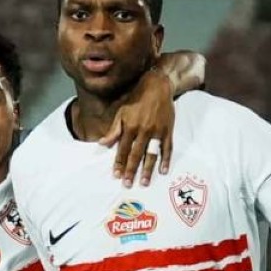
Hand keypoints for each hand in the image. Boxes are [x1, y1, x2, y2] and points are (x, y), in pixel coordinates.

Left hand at [100, 69, 173, 187]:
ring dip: (147, 169)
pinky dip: (165, 160)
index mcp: (130, 127)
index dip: (119, 163)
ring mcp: (157, 131)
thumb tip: (102, 143)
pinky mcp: (168, 130)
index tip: (116, 175)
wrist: (157, 86)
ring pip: (151, 154)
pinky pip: (167, 148)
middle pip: (136, 154)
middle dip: (131, 170)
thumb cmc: (136, 98)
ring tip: (144, 182)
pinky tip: (163, 170)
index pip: (122, 149)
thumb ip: (113, 129)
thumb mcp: (121, 111)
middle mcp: (143, 131)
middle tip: (128, 184)